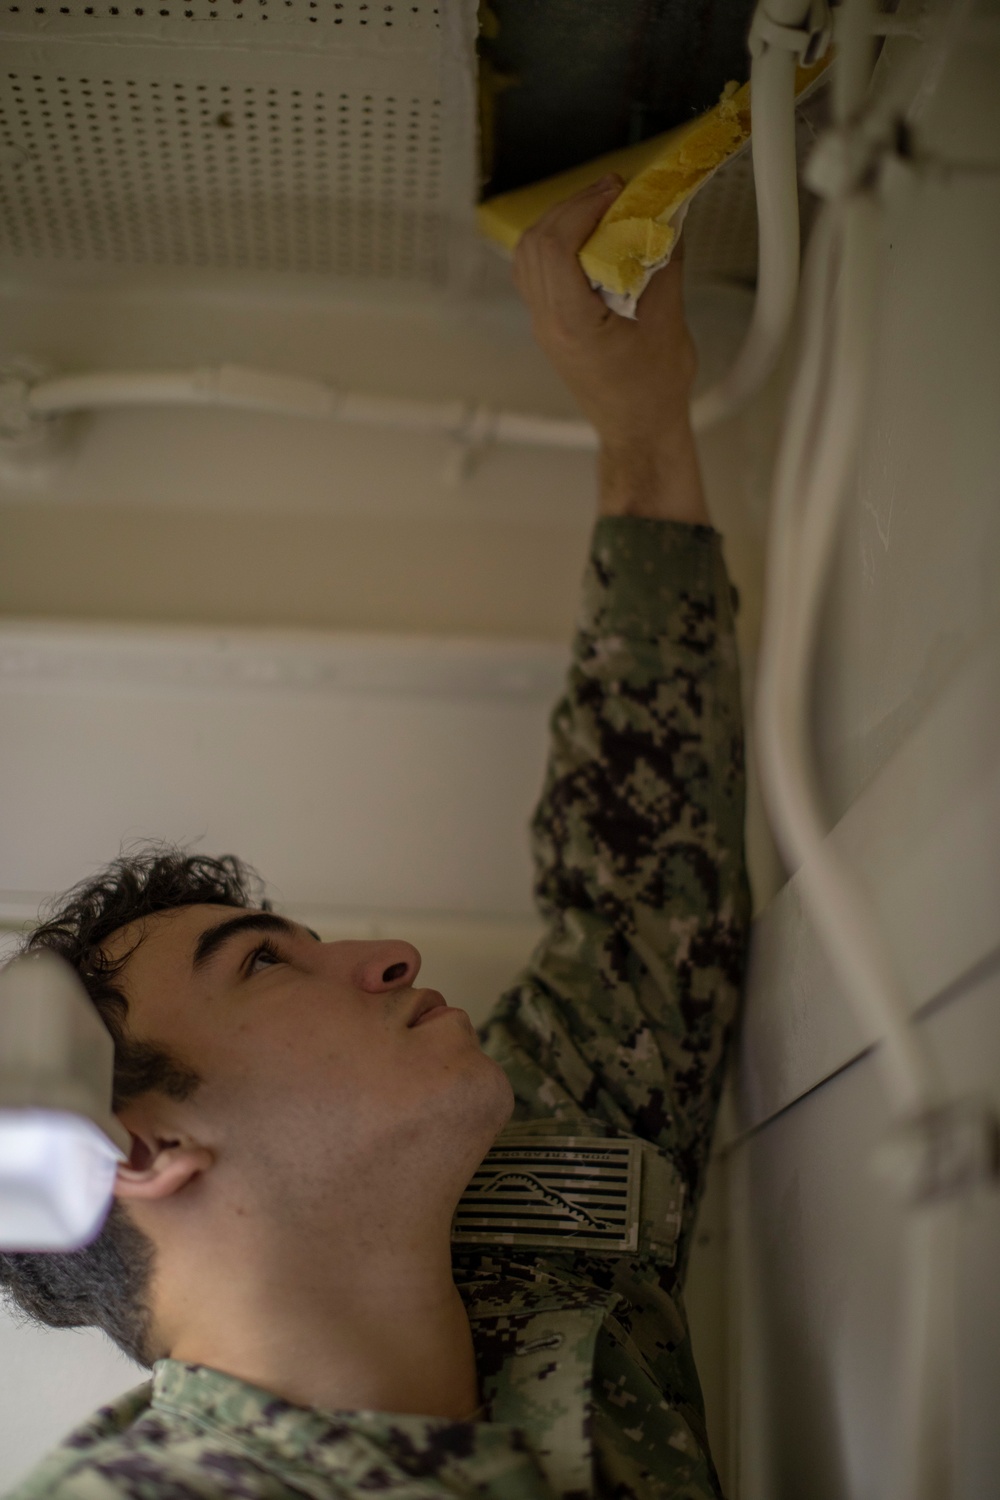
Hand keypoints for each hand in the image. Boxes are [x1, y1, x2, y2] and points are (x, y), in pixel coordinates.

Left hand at [511, 176, 697, 460]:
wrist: (638, 431)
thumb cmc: (653, 392)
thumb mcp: (668, 322)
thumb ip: (664, 264)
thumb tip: (667, 218)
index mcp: (573, 324)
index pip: (555, 248)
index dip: (583, 208)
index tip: (614, 192)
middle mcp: (549, 323)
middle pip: (535, 245)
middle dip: (572, 207)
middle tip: (610, 193)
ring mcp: (544, 325)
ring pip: (528, 256)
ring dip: (559, 223)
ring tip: (599, 210)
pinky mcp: (550, 326)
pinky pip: (536, 273)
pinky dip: (555, 246)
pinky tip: (587, 240)